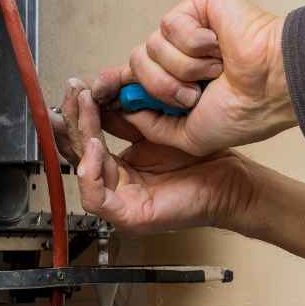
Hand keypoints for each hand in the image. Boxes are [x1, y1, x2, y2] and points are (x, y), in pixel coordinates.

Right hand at [51, 81, 256, 232]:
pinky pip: (95, 198)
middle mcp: (115, 186)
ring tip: (86, 108)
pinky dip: (91, 171)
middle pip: (78, 153)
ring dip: (80, 136)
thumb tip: (101, 94)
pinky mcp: (128, 217)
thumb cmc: (202, 160)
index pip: (85, 140)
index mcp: (118, 169)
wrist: (231, 182)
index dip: (78, 114)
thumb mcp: (156, 129)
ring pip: (82, 171)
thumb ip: (127, 118)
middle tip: (75, 92)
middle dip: (73, 119)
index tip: (77, 88)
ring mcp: (120, 204)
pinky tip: (96, 145)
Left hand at [92, 0, 296, 155]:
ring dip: (183, 68)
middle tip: (195, 95)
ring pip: (150, 48)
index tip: (96, 92)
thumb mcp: (189, 136)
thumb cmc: (244, 112)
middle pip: (135, 65)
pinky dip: (195, 43)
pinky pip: (170, 25)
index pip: (133, 79)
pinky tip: (218, 46)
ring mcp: (187, 32)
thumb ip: (154, 126)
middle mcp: (179, 57)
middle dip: (161, 87)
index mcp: (177, 83)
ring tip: (214, 71)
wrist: (270, 88)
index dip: (112, 84)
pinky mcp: (197, 8)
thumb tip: (126, 110)